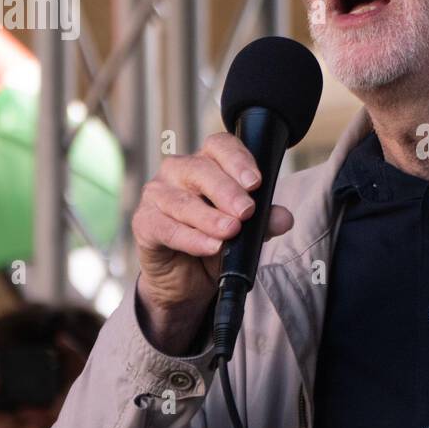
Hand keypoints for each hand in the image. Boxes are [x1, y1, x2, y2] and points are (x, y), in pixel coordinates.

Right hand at [131, 132, 293, 353]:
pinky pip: (166, 227)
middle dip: (227, 191)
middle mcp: (178, 172)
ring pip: (182, 201)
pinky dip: (190, 238)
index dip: (238, 160)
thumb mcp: (245, 233)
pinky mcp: (144, 223)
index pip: (220, 146)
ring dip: (209, 217)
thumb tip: (284, 218)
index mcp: (207, 163)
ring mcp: (157, 195)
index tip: (256, 183)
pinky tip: (210, 246)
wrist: (186, 281)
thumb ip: (263, 222)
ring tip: (231, 231)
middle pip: (200, 169)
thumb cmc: (215, 243)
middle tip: (246, 211)